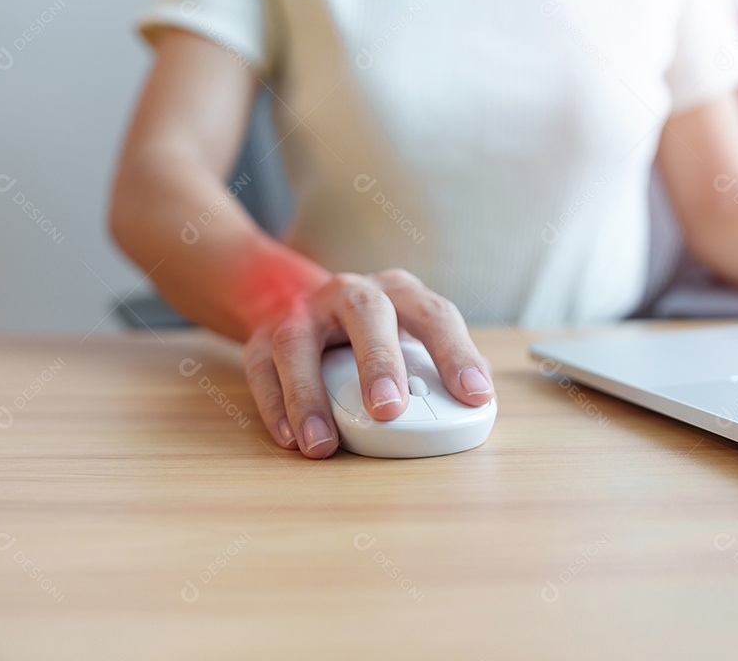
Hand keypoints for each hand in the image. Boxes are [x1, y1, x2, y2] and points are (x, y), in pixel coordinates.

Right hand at [242, 269, 494, 457]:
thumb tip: (475, 406)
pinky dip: (275, 406)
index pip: (434, 314)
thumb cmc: (371, 333)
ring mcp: (302, 313)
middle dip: (379, 361)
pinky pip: (263, 370)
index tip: (475, 395)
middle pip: (367, 313)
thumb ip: (435, 365)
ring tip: (323, 444)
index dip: (456, 353)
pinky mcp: (262, 339)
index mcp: (399, 292)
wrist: (295, 299)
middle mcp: (351, 294)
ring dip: (310, 396)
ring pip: (299, 345)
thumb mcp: (407, 336)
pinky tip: (290, 438)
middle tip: (389, 409)